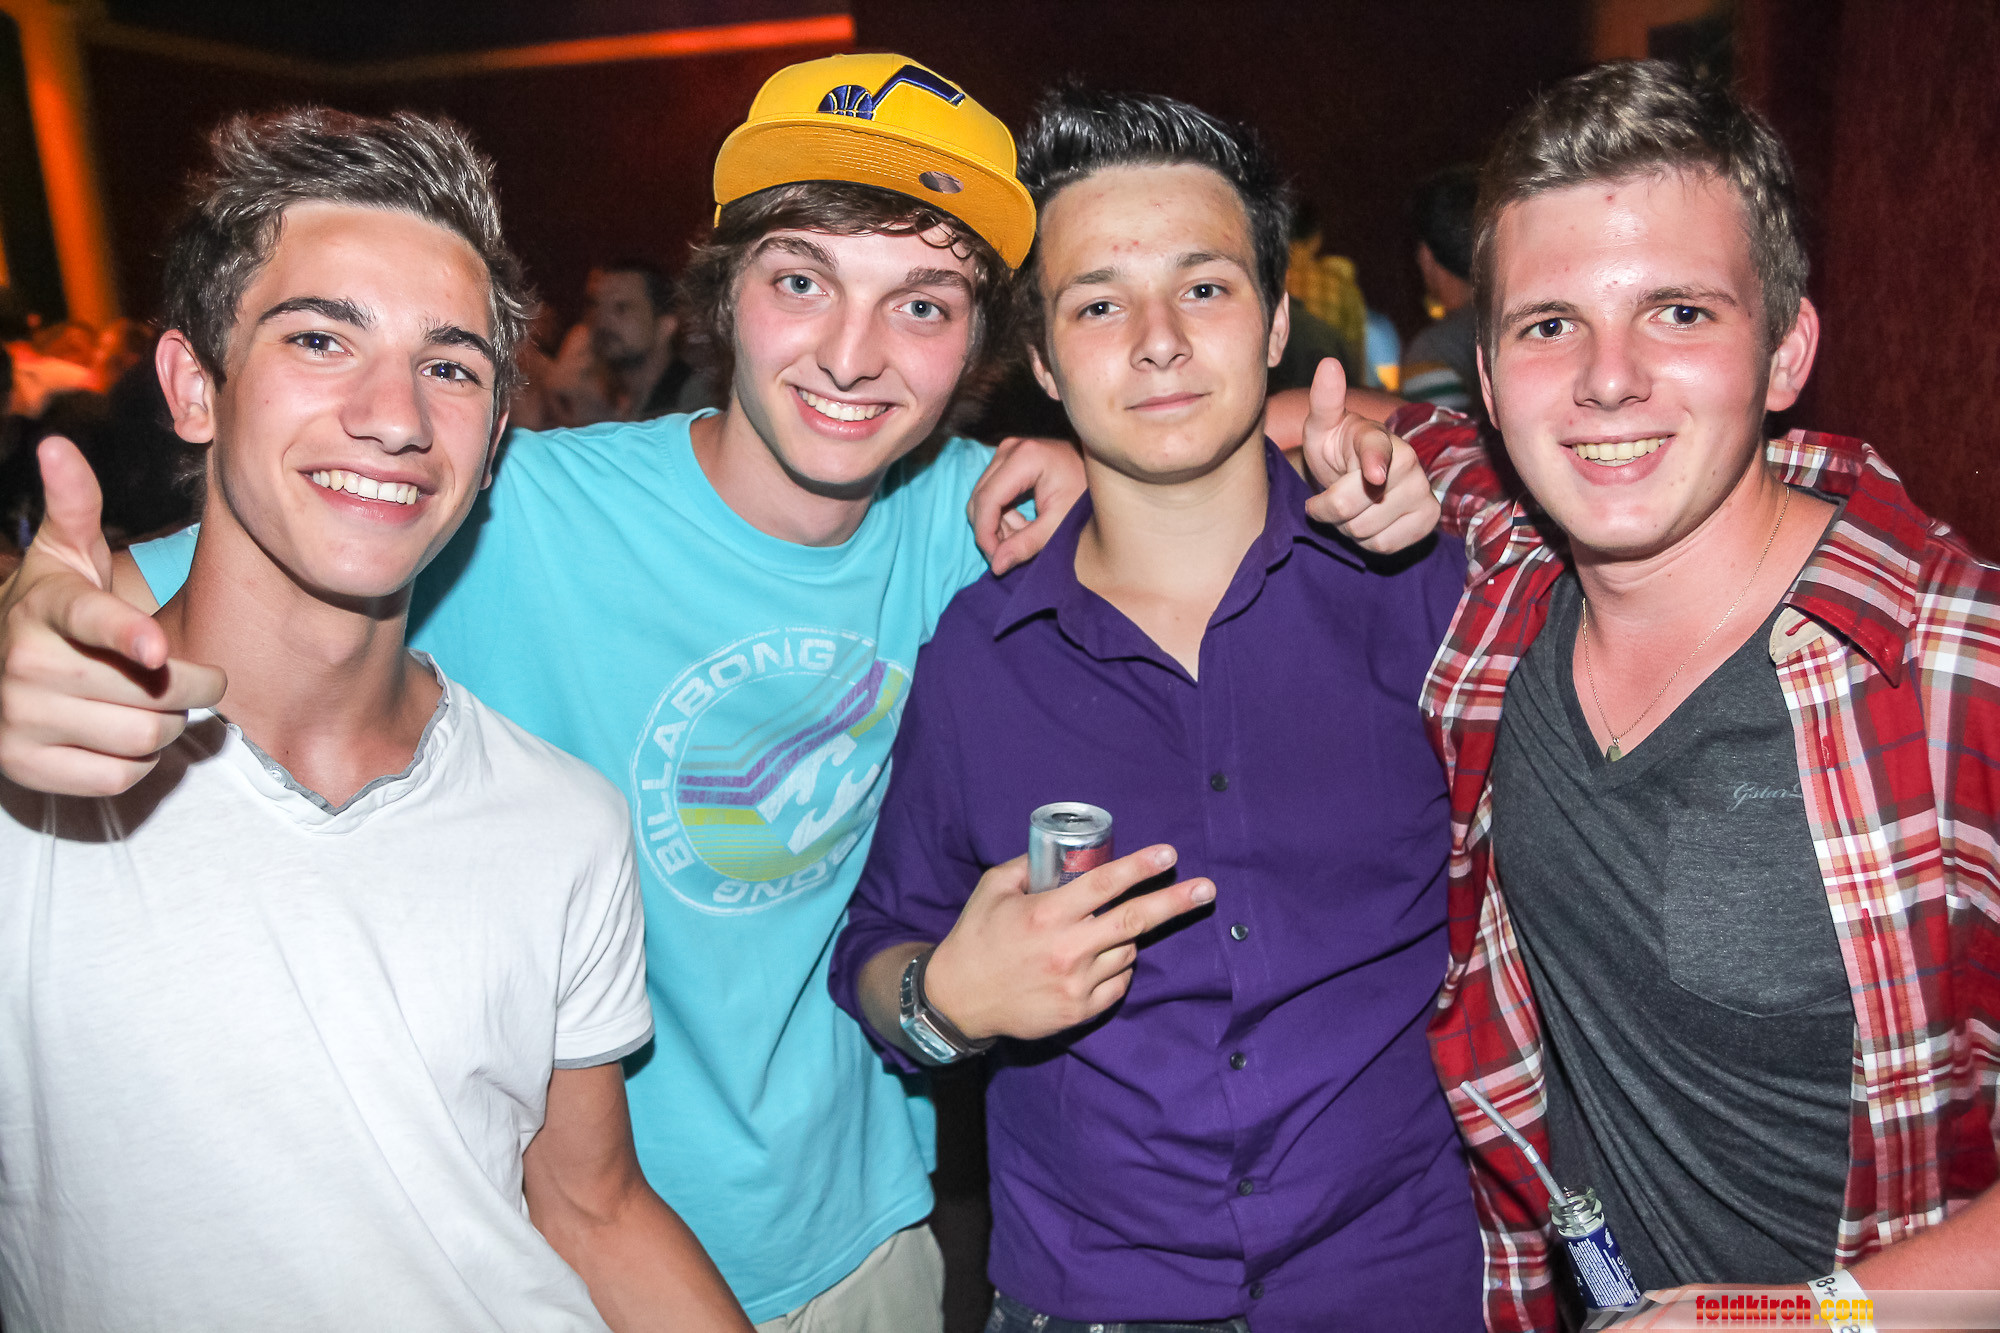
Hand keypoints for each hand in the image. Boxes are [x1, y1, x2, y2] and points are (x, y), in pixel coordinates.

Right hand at [0, 436, 224, 794]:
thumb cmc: (51, 606)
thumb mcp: (63, 554)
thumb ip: (74, 504)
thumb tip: (59, 446)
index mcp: (43, 609)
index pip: (90, 622)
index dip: (126, 635)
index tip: (154, 648)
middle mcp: (23, 666)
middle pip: (149, 691)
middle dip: (191, 685)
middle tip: (188, 673)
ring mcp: (19, 720)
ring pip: (142, 736)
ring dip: (166, 723)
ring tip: (151, 700)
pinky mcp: (26, 768)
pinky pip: (120, 777)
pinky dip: (138, 762)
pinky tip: (122, 735)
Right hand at [924, 845, 1212, 1041]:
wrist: (958, 1001)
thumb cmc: (976, 938)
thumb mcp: (993, 890)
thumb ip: (1027, 867)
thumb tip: (1060, 851)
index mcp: (1045, 914)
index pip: (1103, 884)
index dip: (1139, 867)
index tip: (1168, 853)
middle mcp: (1066, 948)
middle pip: (1135, 920)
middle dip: (1176, 901)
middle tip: (1207, 888)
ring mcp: (1077, 983)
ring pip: (1127, 951)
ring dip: (1126, 936)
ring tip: (1098, 933)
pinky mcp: (1081, 1010)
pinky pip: (1119, 982)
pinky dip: (1117, 967)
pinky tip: (1095, 960)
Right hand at [967, 435, 1086, 574]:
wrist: (1102, 474)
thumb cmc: (1085, 496)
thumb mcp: (1059, 524)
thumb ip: (1026, 545)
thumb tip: (997, 566)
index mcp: (1025, 457)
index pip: (987, 500)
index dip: (985, 534)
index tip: (995, 560)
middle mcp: (1010, 449)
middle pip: (980, 498)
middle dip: (990, 531)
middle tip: (1008, 554)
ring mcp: (1007, 451)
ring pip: (982, 497)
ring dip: (996, 525)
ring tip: (1021, 540)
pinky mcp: (1008, 458)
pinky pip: (990, 492)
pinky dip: (1000, 515)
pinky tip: (1021, 527)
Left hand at [1298, 358, 1440, 552]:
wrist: (1358, 475)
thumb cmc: (1336, 447)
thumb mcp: (1321, 425)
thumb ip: (1325, 400)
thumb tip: (1328, 364)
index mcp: (1379, 437)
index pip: (1376, 451)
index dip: (1374, 463)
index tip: (1374, 475)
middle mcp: (1409, 461)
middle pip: (1353, 507)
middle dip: (1330, 511)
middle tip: (1330, 496)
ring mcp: (1423, 491)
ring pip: (1367, 531)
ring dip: (1347, 528)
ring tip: (1351, 508)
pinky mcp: (1428, 520)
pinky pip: (1385, 546)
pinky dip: (1368, 542)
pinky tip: (1370, 522)